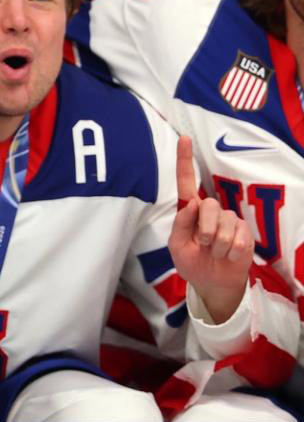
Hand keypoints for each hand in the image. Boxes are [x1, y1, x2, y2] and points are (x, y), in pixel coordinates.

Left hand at [168, 136, 251, 323]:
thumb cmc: (192, 262)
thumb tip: (190, 204)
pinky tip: (228, 256)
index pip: (187, 182)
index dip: (185, 161)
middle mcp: (210, 211)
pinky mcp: (244, 232)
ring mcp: (229, 220)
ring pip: (223, 226)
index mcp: (190, 212)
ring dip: (217, 247)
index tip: (184, 139)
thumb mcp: (177, 246)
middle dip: (204, 231)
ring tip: (215, 254)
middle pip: (208, 207)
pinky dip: (230, 252)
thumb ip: (180, 225)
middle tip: (204, 246)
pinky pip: (237, 238)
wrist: (213, 283)